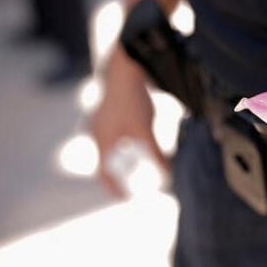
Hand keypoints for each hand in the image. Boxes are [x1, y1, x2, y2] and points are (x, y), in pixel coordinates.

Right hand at [90, 48, 168, 196]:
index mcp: (102, 141)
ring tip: (132, 166)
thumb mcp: (145, 130)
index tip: (125, 199)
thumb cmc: (132, 99)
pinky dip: (121, 145)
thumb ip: (156, 155)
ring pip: (108, 147)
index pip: (104, 174)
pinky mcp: (108, 110)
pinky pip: (112, 135)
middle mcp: (97, 132)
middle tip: (128, 186)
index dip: (114, 188)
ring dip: (119, 160)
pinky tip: (134, 142)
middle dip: (117, 175)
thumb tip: (168, 177)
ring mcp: (100, 120)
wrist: (124, 67)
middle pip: (105, 161)